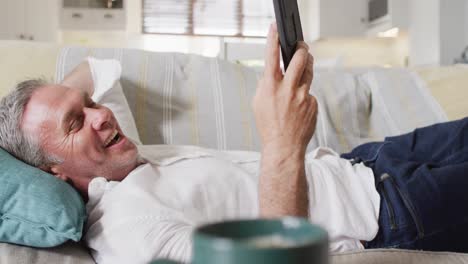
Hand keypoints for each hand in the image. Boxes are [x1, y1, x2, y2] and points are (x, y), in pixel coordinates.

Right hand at [253, 24, 317, 156]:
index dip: (273, 39)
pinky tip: (299, 105)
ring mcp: (303, 95)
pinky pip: (310, 92)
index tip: (276, 28)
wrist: (284, 147)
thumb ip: (266, 85)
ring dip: (307, 63)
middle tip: (301, 45)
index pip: (271, 56)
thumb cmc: (268, 126)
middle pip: (299, 58)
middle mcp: (288, 89)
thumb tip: (273, 73)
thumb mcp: (258, 103)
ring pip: (309, 71)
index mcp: (270, 87)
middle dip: (301, 48)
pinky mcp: (313, 103)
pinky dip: (305, 94)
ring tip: (304, 62)